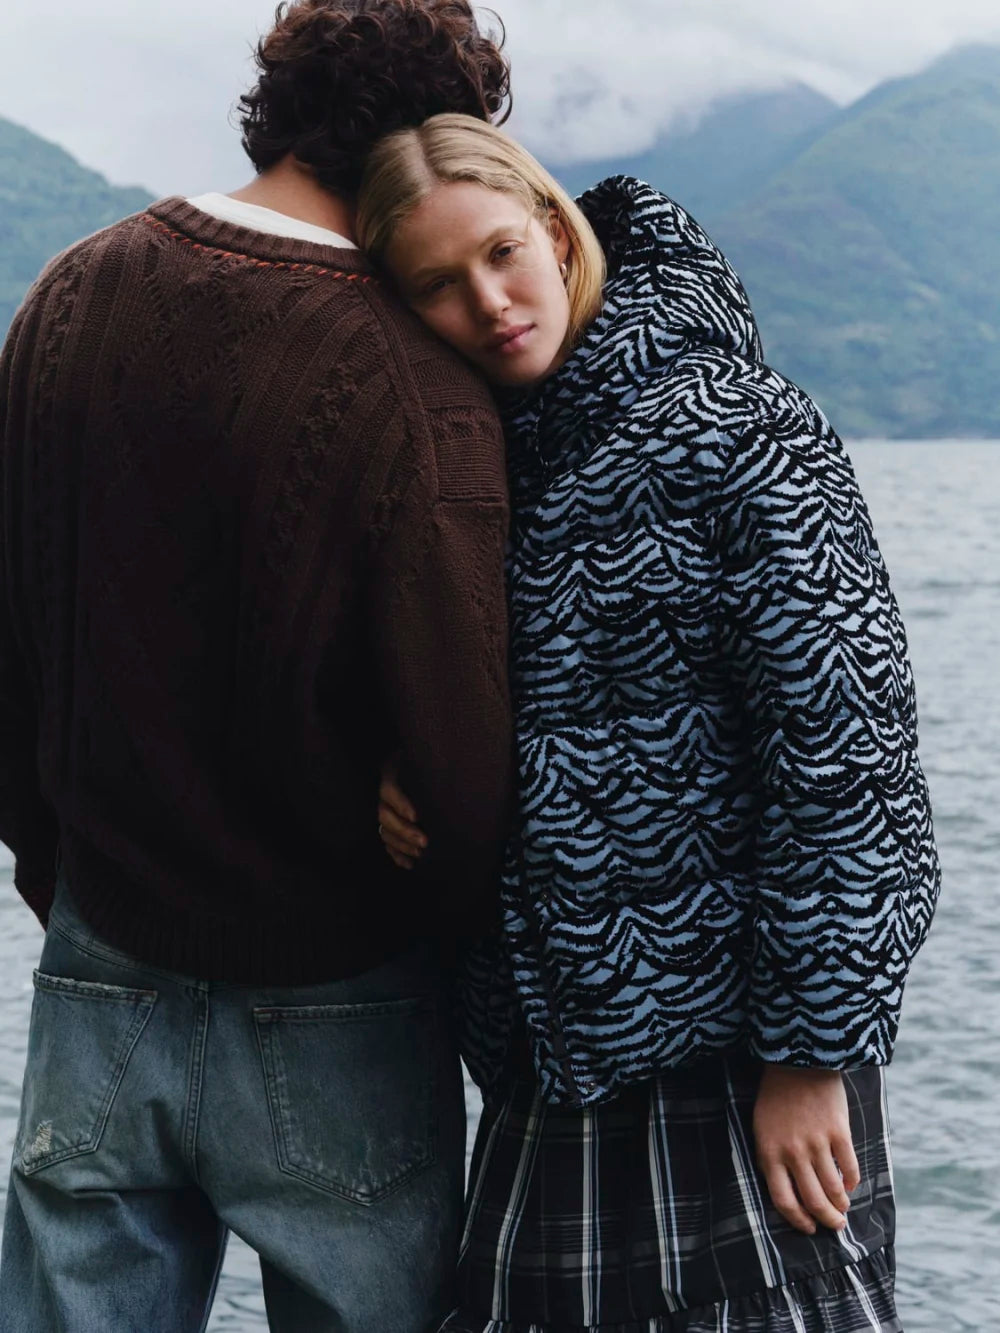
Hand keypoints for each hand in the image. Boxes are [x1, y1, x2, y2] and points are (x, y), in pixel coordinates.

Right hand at [377, 757, 427, 870]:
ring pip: (385, 832)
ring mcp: (385, 812)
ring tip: (419, 853)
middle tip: (424, 841)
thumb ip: (431, 772)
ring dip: (402, 845)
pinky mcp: (389, 827)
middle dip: (405, 831)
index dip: (401, 805)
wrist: (420, 768)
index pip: (390, 791)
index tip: (416, 816)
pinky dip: (397, 855)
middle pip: (385, 815)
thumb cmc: (427, 765)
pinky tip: (409, 864)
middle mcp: (385, 797)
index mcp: (392, 776)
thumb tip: (448, 785)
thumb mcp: (425, 763)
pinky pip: (387, 843)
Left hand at [753, 1065, 860, 1235]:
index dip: (798, 1220)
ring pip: (834, 1189)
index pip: (783, 1201)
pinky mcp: (839, 1132)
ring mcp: (817, 1142)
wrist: (797, 1060)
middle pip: (813, 1200)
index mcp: (769, 1153)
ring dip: (841, 1205)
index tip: (809, 1228)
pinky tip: (851, 1184)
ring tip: (843, 1209)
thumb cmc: (776, 1096)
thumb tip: (789, 1192)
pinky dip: (852, 1181)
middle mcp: (793, 1153)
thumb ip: (772, 1158)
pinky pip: (850, 1167)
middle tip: (834, 1227)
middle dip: (826, 1220)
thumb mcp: (762, 1128)